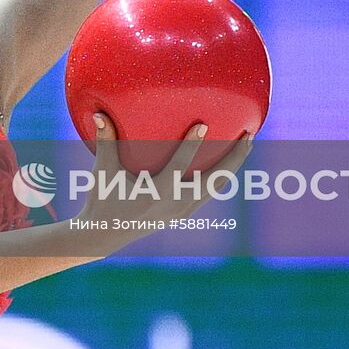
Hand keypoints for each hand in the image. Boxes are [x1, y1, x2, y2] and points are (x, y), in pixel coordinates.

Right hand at [74, 112, 253, 241]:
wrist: (105, 235)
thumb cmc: (102, 199)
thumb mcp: (102, 170)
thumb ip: (105, 141)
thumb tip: (99, 112)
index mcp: (156, 193)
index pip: (179, 166)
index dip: (192, 145)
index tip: (204, 124)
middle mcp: (175, 203)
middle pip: (215, 180)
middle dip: (235, 158)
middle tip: (250, 134)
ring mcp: (183, 210)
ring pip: (216, 187)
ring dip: (233, 166)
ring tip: (246, 144)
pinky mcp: (183, 213)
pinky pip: (208, 191)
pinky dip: (220, 176)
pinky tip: (226, 160)